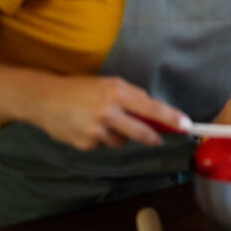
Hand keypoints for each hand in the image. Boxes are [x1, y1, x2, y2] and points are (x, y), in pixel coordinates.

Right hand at [27, 75, 187, 151]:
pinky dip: (101, 139)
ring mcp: (95, 129)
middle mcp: (108, 111)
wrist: (44, 99)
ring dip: (120, 135)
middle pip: (141, 132)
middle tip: (158, 139)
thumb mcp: (110, 85)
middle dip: (153, 138)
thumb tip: (156, 115)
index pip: (151, 107)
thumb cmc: (81, 89)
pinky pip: (104, 145)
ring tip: (103, 122)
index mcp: (117, 92)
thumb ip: (132, 99)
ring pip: (123, 141)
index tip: (186, 125)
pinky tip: (88, 127)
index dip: (171, 118)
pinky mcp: (85, 143)